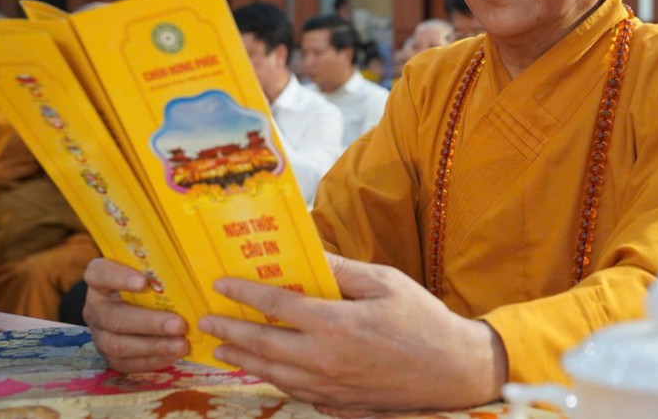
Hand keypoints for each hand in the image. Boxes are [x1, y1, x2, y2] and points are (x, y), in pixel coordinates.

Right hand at [84, 258, 189, 372]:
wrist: (132, 302)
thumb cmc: (147, 278)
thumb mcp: (147, 268)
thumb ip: (160, 266)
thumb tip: (193, 261)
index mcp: (99, 278)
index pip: (100, 274)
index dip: (119, 278)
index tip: (144, 281)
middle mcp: (95, 306)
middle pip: (114, 317)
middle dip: (149, 323)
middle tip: (179, 325)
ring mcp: (99, 333)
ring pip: (119, 345)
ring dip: (154, 346)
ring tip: (181, 345)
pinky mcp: (108, 355)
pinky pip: (126, 363)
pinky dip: (151, 361)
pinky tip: (173, 356)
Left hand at [200, 252, 507, 411]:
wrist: (452, 370)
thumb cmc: (421, 319)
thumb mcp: (384, 282)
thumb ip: (341, 269)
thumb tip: (308, 253)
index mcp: (335, 323)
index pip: (275, 305)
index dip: (244, 293)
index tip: (220, 284)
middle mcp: (324, 359)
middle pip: (263, 345)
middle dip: (230, 331)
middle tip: (205, 321)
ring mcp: (329, 387)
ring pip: (273, 374)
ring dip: (243, 360)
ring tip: (221, 349)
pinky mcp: (338, 403)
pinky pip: (296, 392)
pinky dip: (273, 379)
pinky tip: (265, 370)